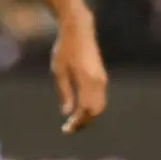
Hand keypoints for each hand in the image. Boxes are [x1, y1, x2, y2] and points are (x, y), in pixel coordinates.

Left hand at [49, 12, 107, 133]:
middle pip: (95, 111)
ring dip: (88, 115)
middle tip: (69, 128)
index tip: (66, 129)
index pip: (85, 110)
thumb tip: (67, 113)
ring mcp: (102, 78)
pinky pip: (99, 98)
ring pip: (99, 105)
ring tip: (74, 121)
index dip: (77, 122)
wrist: (79, 29)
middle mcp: (98, 81)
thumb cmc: (65, 48)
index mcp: (86, 80)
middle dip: (84, 122)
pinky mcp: (101, 76)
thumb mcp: (58, 70)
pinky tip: (79, 109)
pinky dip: (91, 107)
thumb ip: (64, 93)